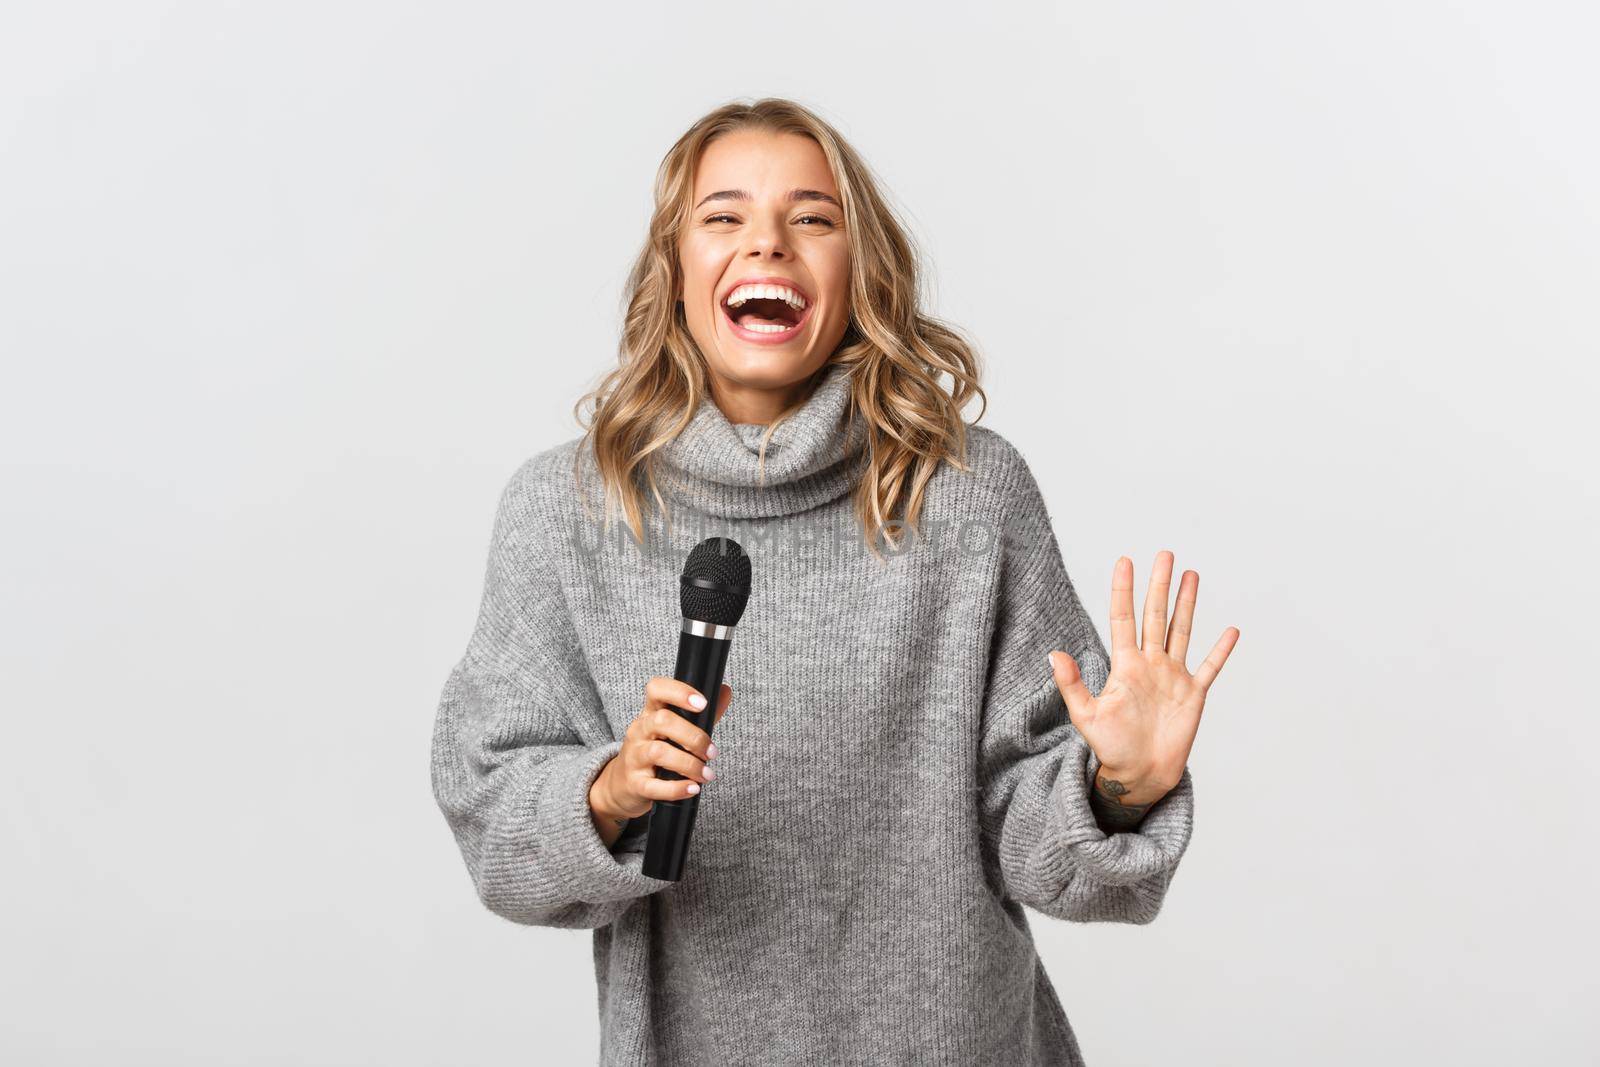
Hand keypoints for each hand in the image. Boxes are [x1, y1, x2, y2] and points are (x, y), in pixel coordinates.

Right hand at [593, 676, 732, 821]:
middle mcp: (639, 731)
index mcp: (650, 713)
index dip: (679, 692)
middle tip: (711, 752)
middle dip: (693, 736)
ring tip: (706, 774)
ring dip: (689, 764)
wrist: (622, 785)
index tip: (702, 703)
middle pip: (662, 721)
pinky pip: (654, 786)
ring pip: (658, 752)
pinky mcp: (635, 783)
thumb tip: (725, 692)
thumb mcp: (673, 731)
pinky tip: (692, 788)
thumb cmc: (654, 752)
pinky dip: (676, 788)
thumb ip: (700, 715)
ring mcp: (634, 757)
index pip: (657, 689)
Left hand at [1049, 551, 1237, 808]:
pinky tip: (1231, 630)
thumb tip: (1054, 654)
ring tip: (1191, 575)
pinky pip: (1210, 668)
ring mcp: (1173, 677)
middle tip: (1165, 554)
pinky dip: (1221, 651)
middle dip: (1160, 585)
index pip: (1123, 618)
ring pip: (1181, 632)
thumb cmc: (1110, 747)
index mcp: (1125, 665)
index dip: (1123, 590)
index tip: (1125, 561)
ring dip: (1187, 605)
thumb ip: (1071, 685)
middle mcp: (1150, 664)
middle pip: (1155, 616)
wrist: (1138, 774)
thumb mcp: (1085, 715)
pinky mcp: (1193, 695)